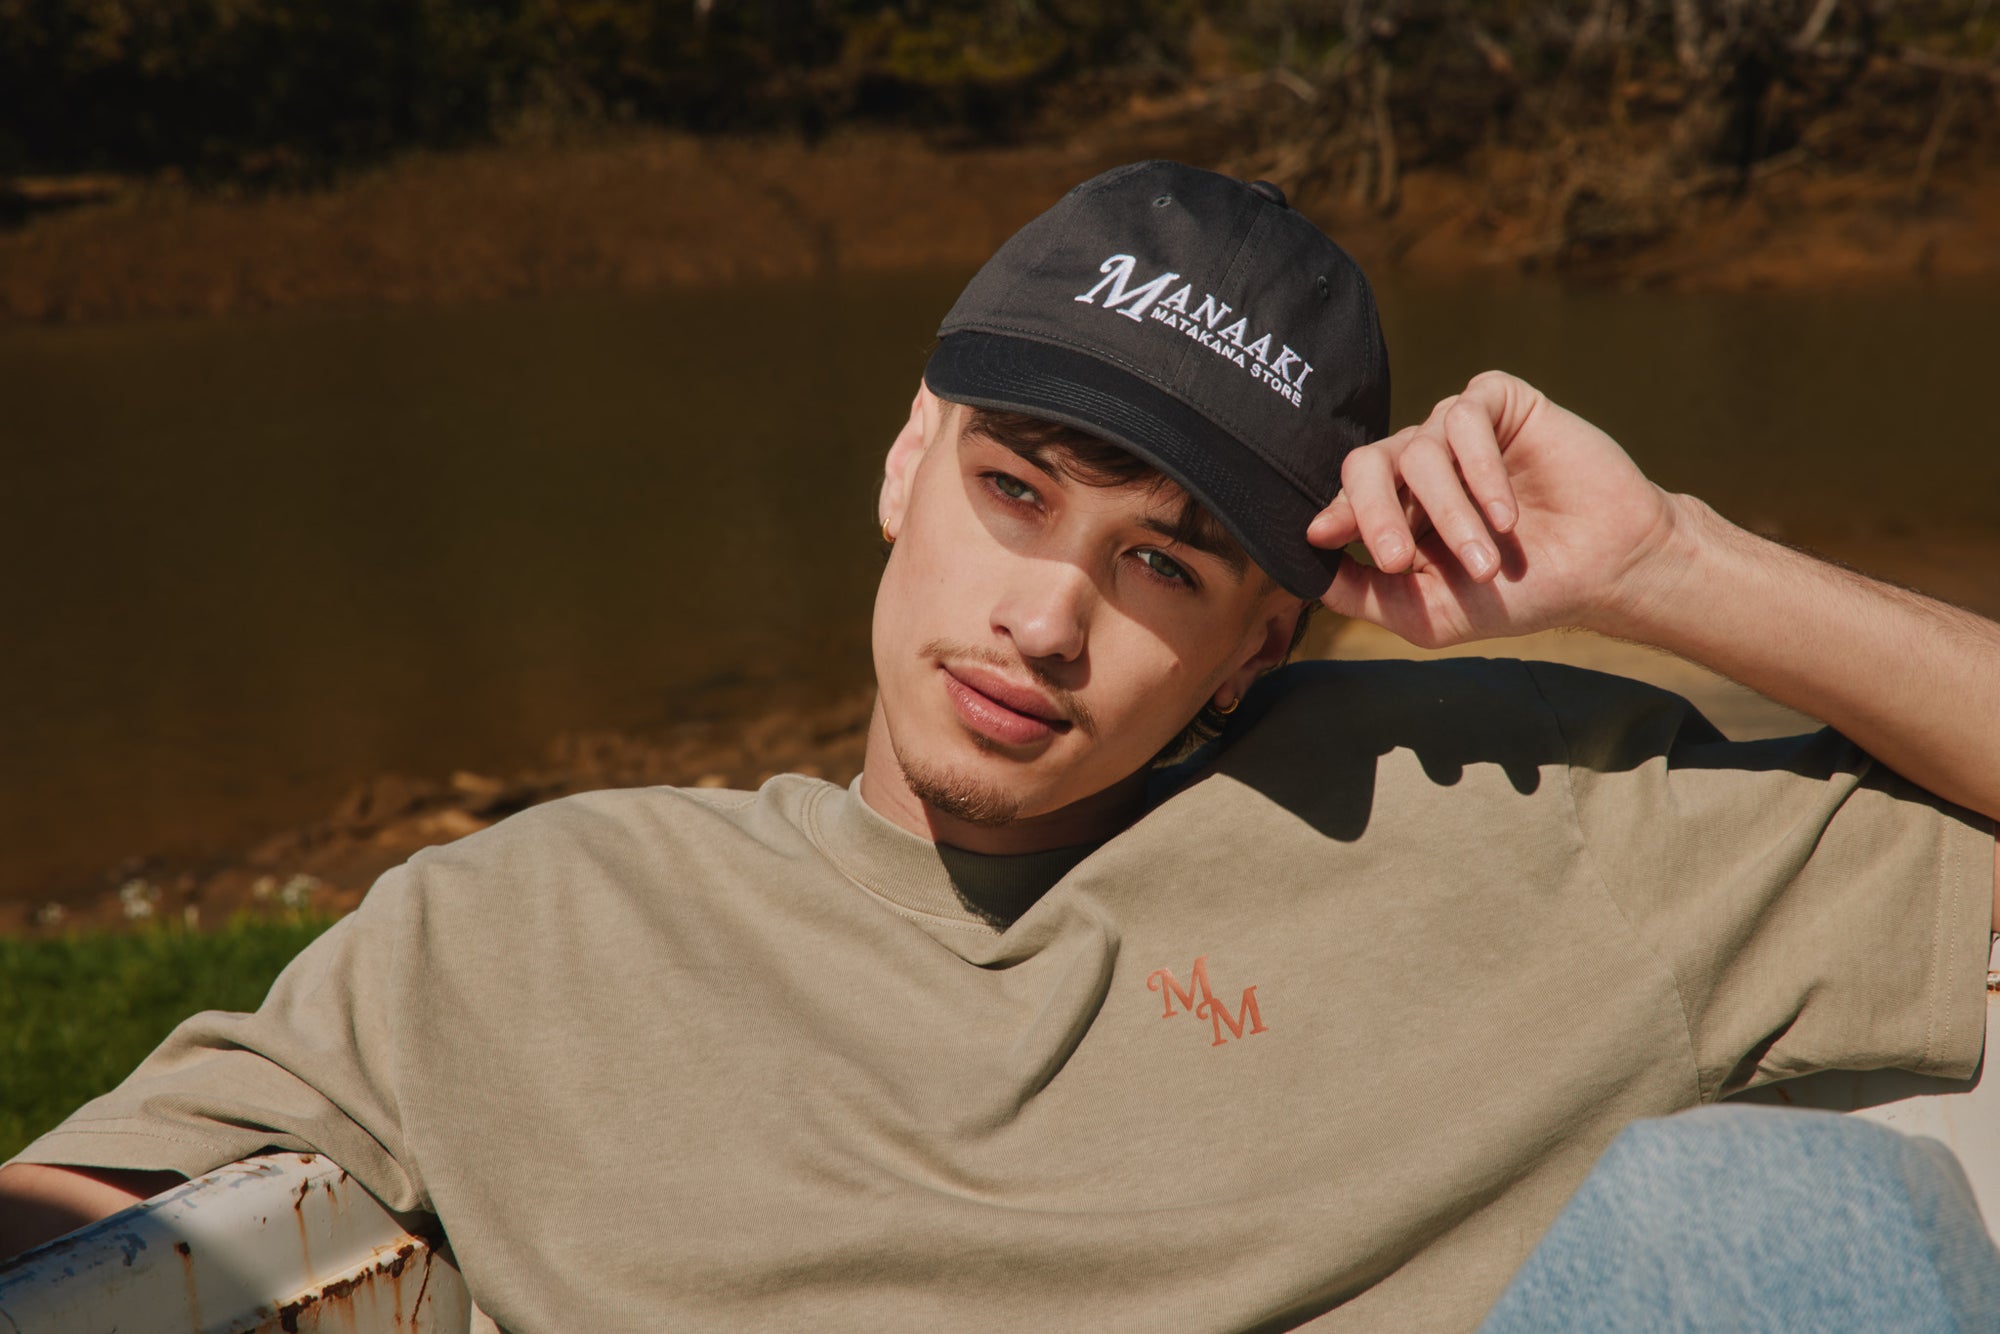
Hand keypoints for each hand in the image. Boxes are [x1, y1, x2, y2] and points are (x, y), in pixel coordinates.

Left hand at [1307, 371, 1683, 647]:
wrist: (1605, 572)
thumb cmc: (1520, 595)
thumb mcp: (1430, 612)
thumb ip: (1364, 594)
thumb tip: (1304, 572)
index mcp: (1398, 509)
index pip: (1347, 498)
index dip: (1335, 515)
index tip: (1322, 537)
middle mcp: (1421, 464)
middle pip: (1366, 464)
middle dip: (1373, 513)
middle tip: (1394, 560)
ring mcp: (1459, 431)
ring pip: (1419, 451)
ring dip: (1451, 513)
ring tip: (1486, 561)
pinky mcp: (1501, 404)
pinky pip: (1465, 415)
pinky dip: (1480, 469)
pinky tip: (1505, 515)